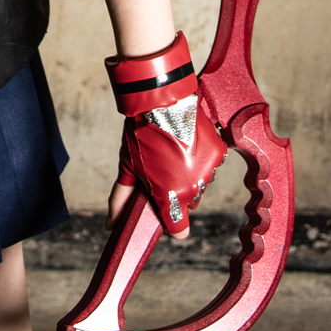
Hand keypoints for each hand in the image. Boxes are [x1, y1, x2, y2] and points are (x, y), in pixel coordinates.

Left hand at [103, 32, 225, 240]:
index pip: (179, 230)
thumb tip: (111, 224)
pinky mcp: (219, 154)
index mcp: (170, 197)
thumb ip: (120, 199)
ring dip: (191, 175)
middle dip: (177, 193)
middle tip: (163, 170)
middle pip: (188, 204)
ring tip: (174, 152)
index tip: (165, 211)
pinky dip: (202, 159)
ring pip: (201, 185)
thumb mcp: (128, 167)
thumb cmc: (141, 134)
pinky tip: (187, 144)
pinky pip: (211, 166)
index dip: (172, 223)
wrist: (161, 99)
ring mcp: (209, 171)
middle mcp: (193, 188)